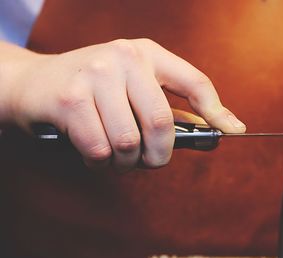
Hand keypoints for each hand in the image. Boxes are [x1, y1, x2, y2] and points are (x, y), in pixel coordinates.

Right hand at [3, 39, 245, 171]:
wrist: (34, 83)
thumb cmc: (93, 90)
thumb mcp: (133, 88)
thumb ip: (168, 108)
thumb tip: (212, 129)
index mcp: (147, 54)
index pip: (194, 82)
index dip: (217, 111)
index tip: (233, 130)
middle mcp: (125, 58)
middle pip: (161, 123)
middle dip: (159, 155)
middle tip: (150, 162)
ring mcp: (96, 75)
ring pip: (129, 142)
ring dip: (126, 162)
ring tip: (117, 156)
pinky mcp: (70, 99)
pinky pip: (100, 150)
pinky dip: (100, 163)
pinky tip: (95, 155)